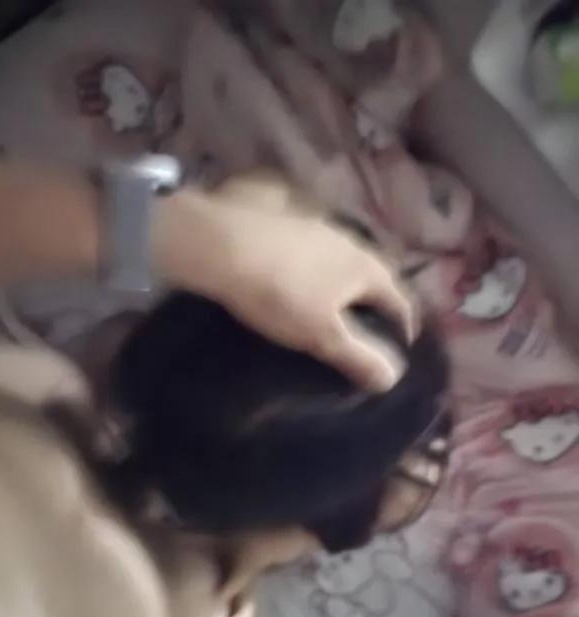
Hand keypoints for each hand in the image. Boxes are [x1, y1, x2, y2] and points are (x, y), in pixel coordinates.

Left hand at [153, 173, 417, 389]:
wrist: (224, 246)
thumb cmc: (281, 295)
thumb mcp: (323, 335)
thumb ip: (359, 356)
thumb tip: (393, 378)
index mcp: (366, 268)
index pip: (401, 300)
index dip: (406, 326)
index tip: (403, 347)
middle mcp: (350, 242)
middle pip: (375, 276)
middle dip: (377, 303)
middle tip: (371, 329)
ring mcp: (318, 228)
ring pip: (344, 261)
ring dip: (347, 285)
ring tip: (336, 307)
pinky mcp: (288, 224)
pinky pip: (316, 253)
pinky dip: (319, 272)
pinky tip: (302, 281)